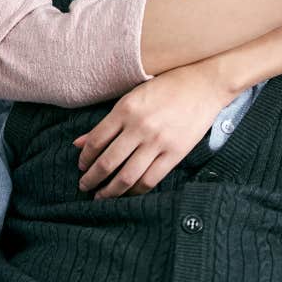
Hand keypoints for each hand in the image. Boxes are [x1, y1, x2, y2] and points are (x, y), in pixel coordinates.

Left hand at [73, 63, 231, 198]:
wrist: (203, 85)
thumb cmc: (165, 87)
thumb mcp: (133, 96)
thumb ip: (107, 122)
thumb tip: (78, 142)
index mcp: (125, 109)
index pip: (96, 141)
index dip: (85, 158)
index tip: (81, 166)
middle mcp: (139, 127)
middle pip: (108, 162)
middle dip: (92, 178)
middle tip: (84, 186)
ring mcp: (158, 142)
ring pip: (127, 176)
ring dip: (110, 191)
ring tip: (101, 197)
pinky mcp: (175, 154)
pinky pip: (150, 180)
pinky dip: (135, 191)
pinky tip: (127, 193)